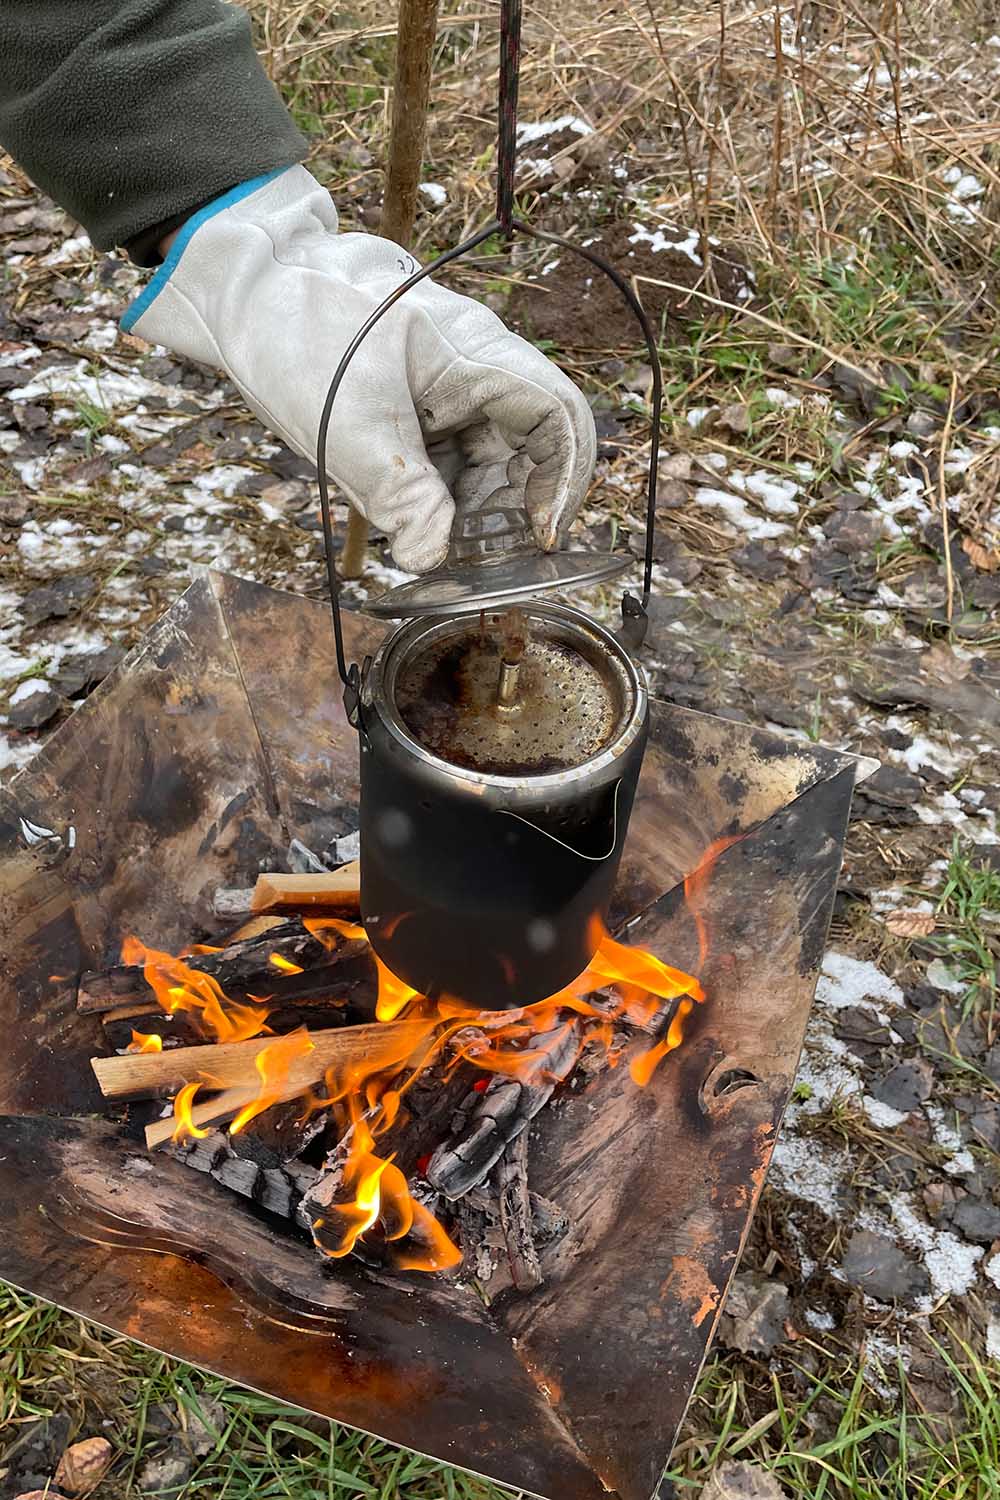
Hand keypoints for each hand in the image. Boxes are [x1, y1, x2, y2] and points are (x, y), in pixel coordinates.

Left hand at [126, 166, 595, 572]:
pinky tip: (409, 518)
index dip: (563, 482)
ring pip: (492, 456)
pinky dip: (441, 492)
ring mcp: (451, 384)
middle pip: (532, 447)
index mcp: (477, 356)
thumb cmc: (296, 333)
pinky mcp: (424, 402)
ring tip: (432, 542)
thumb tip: (432, 556)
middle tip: (475, 558)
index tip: (538, 537)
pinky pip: (454, 452)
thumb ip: (401, 497)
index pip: (559, 418)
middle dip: (513, 508)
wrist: (246, 288)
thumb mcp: (347, 428)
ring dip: (475, 506)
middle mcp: (478, 367)